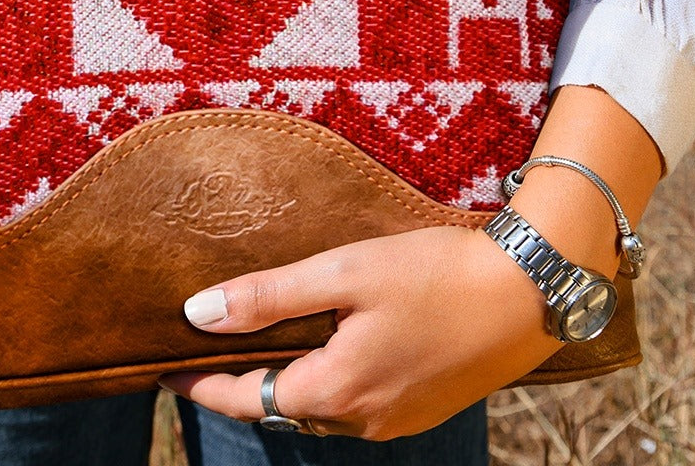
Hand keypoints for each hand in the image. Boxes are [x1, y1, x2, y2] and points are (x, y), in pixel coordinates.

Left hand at [158, 224, 560, 440]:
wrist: (530, 292)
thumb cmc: (435, 274)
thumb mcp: (344, 274)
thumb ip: (269, 296)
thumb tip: (196, 314)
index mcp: (334, 391)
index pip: (244, 399)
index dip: (200, 384)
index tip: (164, 369)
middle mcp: (362, 421)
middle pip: (279, 409)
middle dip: (240, 385)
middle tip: (208, 353)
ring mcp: (397, 420)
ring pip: (319, 410)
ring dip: (285, 383)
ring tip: (260, 345)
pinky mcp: (423, 407)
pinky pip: (355, 405)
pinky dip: (326, 382)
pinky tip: (327, 349)